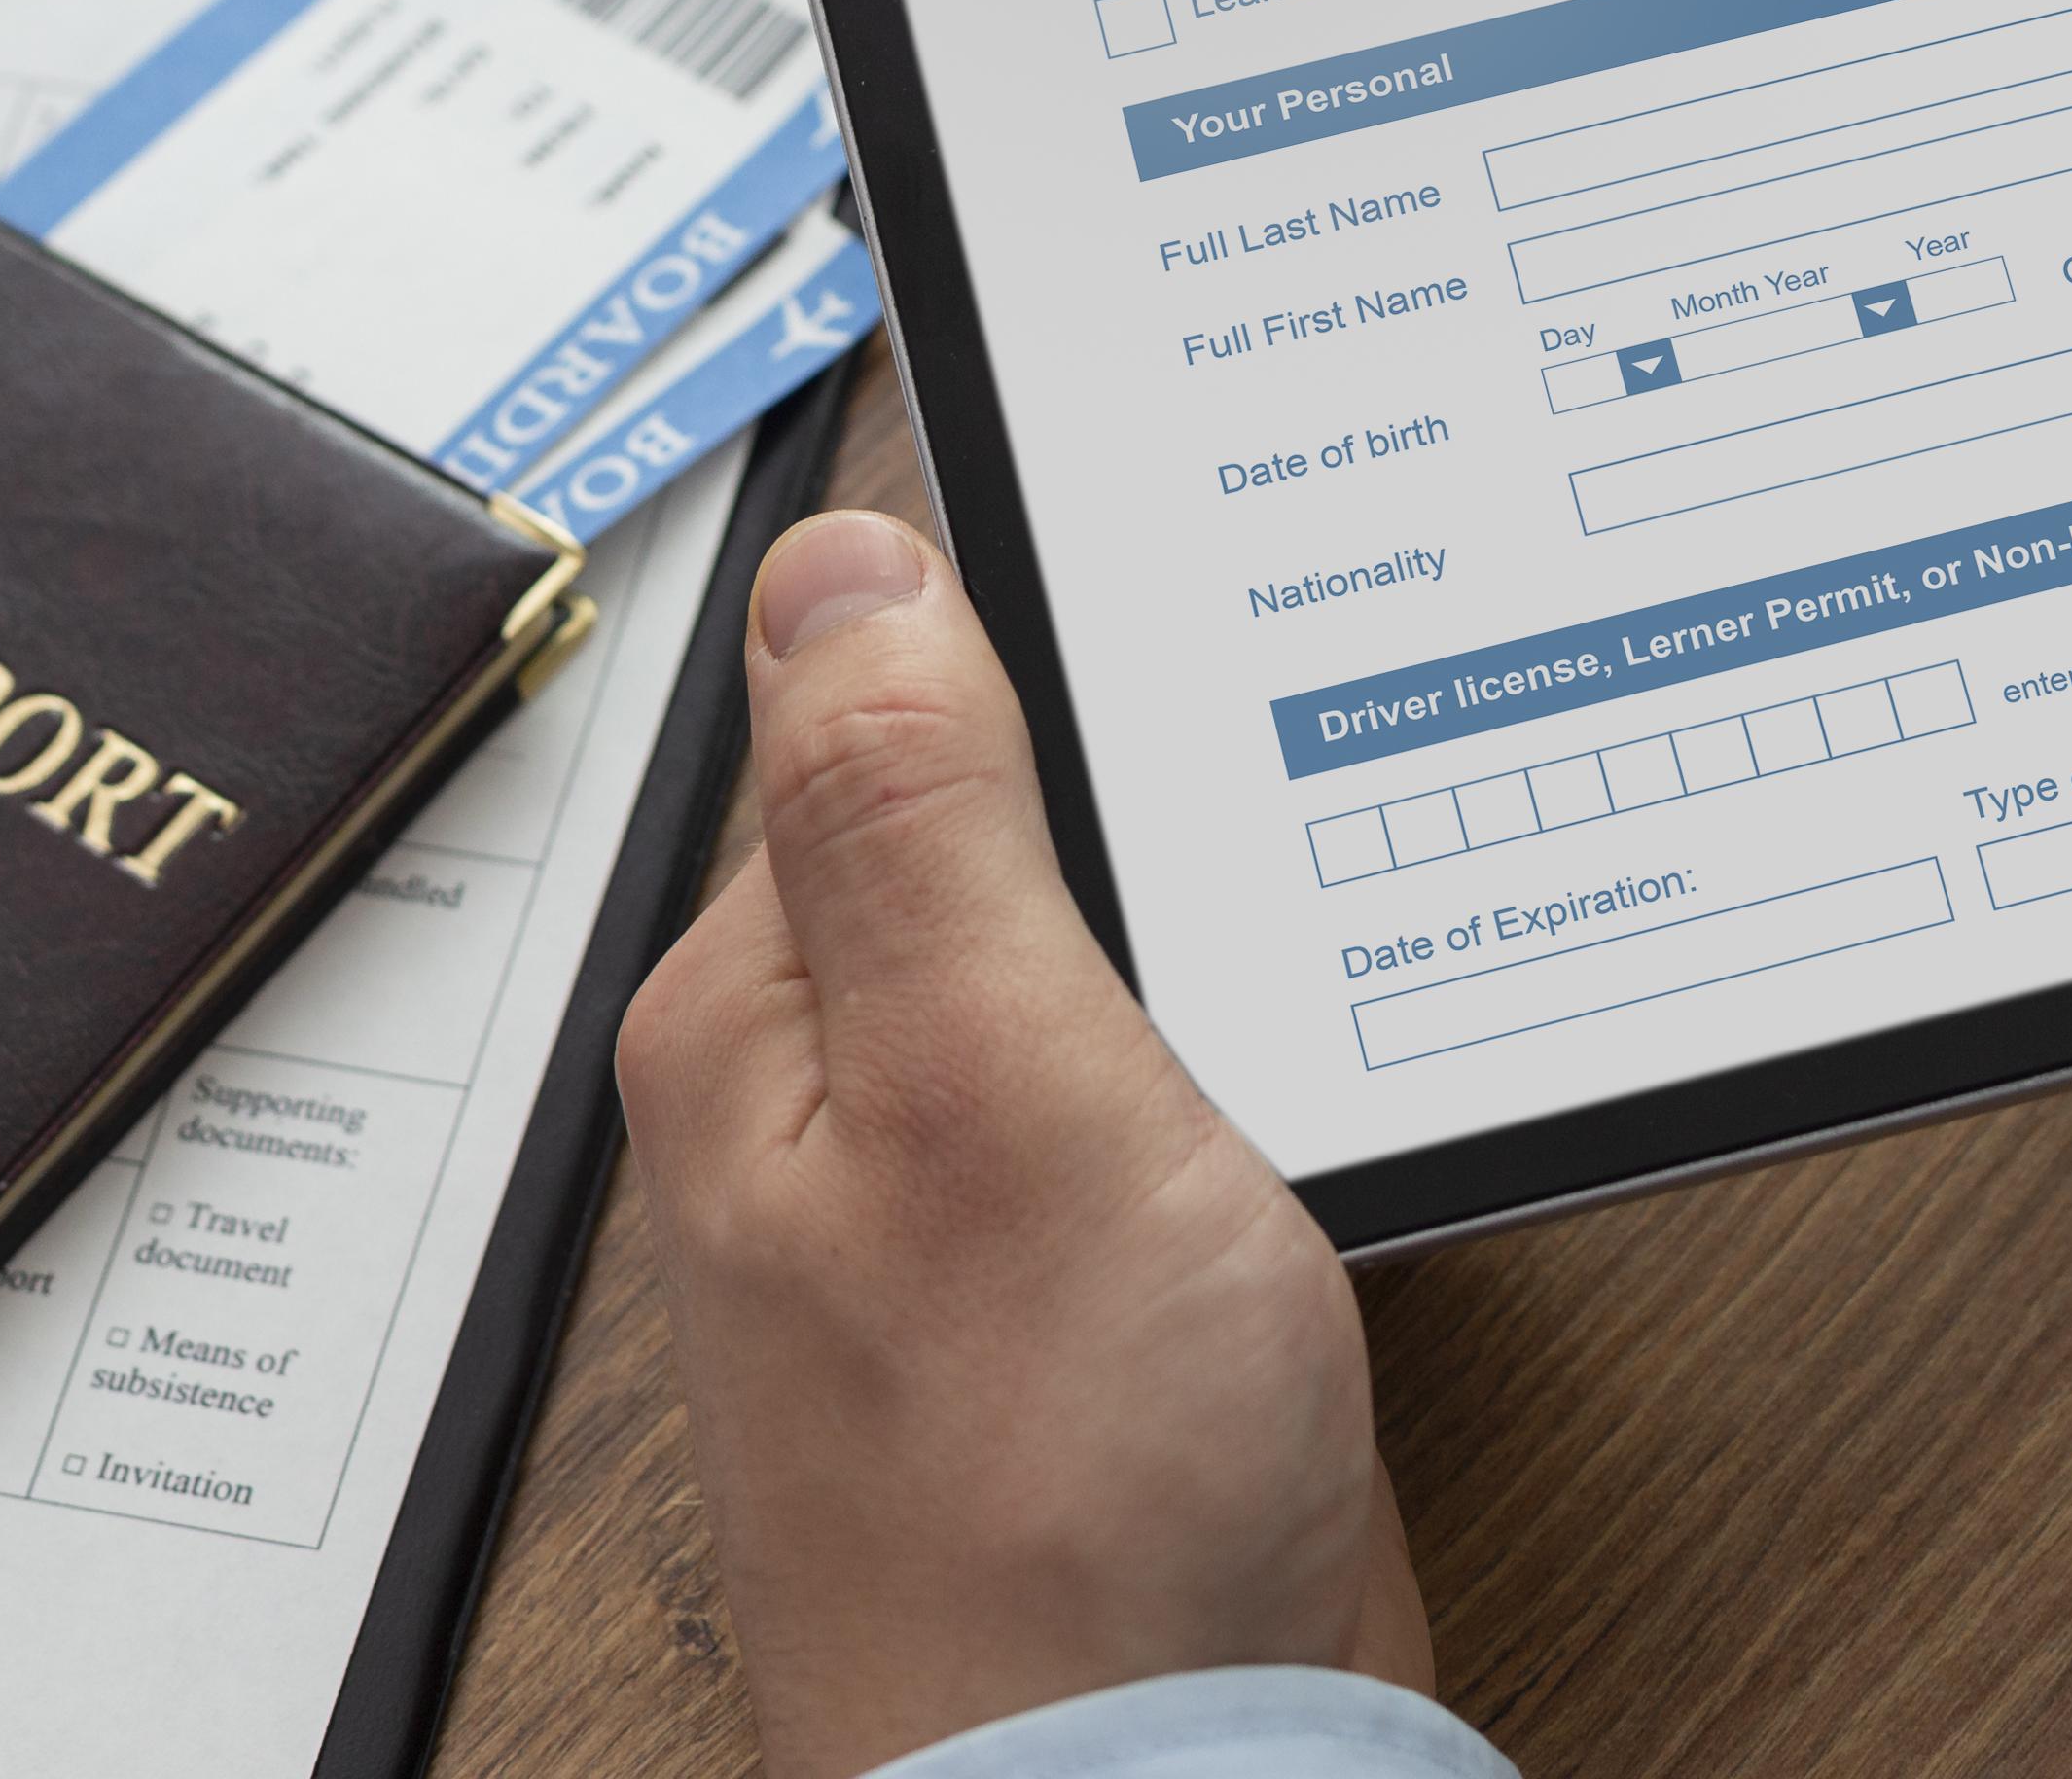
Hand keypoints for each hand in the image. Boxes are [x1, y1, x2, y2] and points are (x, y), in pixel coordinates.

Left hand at [617, 509, 1430, 1778]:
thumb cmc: (1050, 1509)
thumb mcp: (993, 1084)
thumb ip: (916, 813)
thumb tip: (841, 561)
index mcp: (762, 1017)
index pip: (872, 705)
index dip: (1038, 626)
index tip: (1175, 574)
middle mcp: (836, 1102)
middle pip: (996, 826)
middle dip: (1136, 782)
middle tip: (1272, 742)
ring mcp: (963, 1207)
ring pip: (1098, 959)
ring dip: (1205, 923)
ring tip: (1304, 889)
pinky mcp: (1086, 1296)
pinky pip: (1162, 1096)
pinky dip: (1244, 1055)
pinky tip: (1309, 1062)